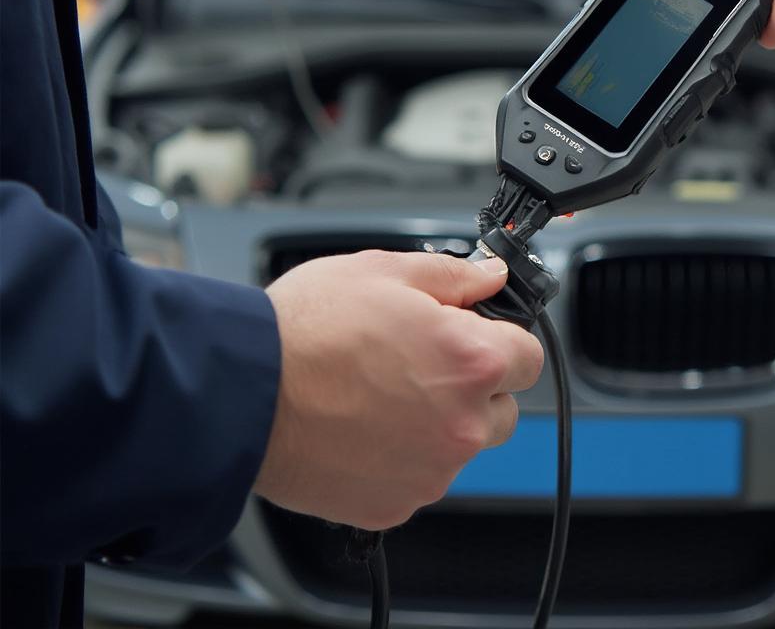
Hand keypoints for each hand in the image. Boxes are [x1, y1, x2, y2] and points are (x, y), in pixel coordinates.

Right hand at [254, 250, 542, 529]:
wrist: (241, 395)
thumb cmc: (305, 330)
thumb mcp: (383, 271)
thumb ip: (453, 276)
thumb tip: (491, 276)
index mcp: (470, 361)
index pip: (530, 355)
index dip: (502, 338)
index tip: (478, 334)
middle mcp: (461, 425)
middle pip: (502, 406)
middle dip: (475, 383)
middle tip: (422, 361)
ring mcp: (430, 472)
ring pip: (460, 444)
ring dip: (439, 421)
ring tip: (381, 392)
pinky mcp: (394, 505)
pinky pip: (419, 477)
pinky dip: (403, 456)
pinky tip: (362, 426)